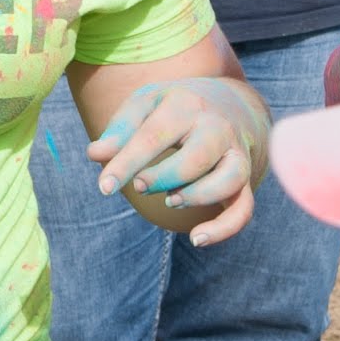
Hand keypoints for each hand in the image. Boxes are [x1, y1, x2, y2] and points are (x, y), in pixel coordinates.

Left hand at [87, 77, 260, 242]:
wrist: (225, 101)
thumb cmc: (172, 108)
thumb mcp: (144, 106)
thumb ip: (120, 130)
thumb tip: (95, 154)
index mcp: (185, 105)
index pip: (153, 136)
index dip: (126, 164)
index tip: (103, 187)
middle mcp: (217, 127)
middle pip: (198, 156)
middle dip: (165, 177)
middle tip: (139, 186)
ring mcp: (235, 153)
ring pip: (230, 179)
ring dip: (198, 196)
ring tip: (169, 201)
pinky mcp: (244, 178)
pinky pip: (244, 208)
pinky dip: (224, 228)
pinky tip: (196, 239)